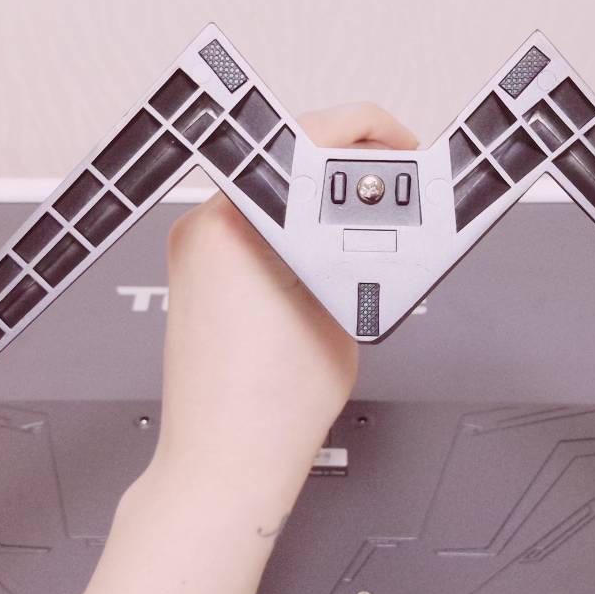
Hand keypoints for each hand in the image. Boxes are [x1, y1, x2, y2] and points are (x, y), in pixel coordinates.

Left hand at [149, 103, 417, 517]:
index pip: (312, 135)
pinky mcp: (193, 274)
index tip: (401, 147)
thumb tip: (379, 213)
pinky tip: (328, 255)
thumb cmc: (271, 405)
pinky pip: (251, 229)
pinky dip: (292, 230)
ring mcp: (193, 249)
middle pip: (288, 160)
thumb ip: (359, 242)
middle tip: (396, 185)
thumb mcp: (345, 304)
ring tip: (369, 224)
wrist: (225, 460)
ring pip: (270, 194)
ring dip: (321, 200)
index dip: (371, 133)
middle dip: (349, 166)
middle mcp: (204, 223)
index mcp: (238, 216)